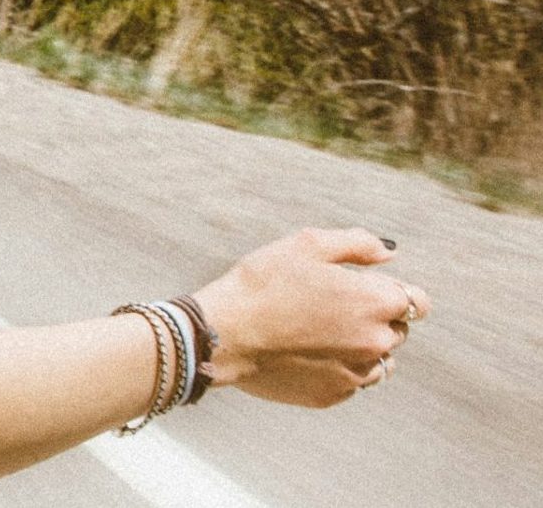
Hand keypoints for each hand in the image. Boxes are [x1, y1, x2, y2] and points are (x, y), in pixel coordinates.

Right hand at [192, 227, 430, 407]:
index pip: (418, 301)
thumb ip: (358, 244)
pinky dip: (337, 369)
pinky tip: (305, 354)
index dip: (393, 291)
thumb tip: (389, 254)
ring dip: (361, 347)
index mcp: (376, 302)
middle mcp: (376, 342)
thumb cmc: (262, 284)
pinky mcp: (333, 395)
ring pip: (378, 361)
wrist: (223, 334)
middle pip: (398, 331)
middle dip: (375, 318)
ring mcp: (355, 373)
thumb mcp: (307, 245)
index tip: (365, 289)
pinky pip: (351, 382)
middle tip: (330, 308)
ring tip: (319, 334)